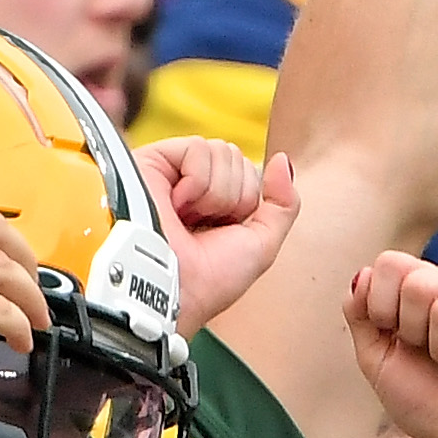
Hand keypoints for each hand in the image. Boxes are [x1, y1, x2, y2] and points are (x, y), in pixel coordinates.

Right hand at [139, 139, 298, 337]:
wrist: (168, 289)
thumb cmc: (206, 281)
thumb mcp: (262, 246)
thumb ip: (283, 205)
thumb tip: (281, 160)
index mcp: (217, 208)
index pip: (249, 174)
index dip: (246, 202)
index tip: (223, 232)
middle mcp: (195, 189)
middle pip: (237, 159)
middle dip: (233, 197)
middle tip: (204, 226)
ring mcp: (174, 175)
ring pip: (221, 151)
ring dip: (214, 193)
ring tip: (187, 218)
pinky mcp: (154, 161)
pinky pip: (198, 148)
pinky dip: (196, 181)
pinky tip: (177, 204)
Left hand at [343, 249, 437, 437]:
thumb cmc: (426, 402)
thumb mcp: (376, 359)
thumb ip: (360, 315)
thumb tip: (361, 273)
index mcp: (421, 287)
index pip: (390, 264)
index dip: (382, 307)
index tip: (398, 341)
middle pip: (417, 282)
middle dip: (414, 333)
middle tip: (433, 358)